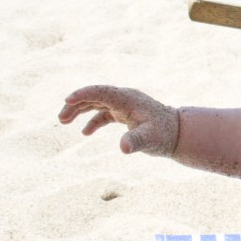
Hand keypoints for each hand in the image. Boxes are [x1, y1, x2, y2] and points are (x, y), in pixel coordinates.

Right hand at [58, 85, 178, 156]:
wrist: (179, 133)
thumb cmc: (165, 134)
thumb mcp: (150, 139)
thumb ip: (136, 141)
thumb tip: (124, 148)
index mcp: (128, 99)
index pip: (101, 91)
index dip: (83, 94)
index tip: (67, 101)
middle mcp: (124, 98)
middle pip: (95, 95)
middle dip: (76, 104)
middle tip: (61, 119)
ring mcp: (124, 105)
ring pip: (97, 103)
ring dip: (80, 110)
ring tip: (64, 121)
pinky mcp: (125, 114)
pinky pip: (104, 113)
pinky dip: (93, 120)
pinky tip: (85, 132)